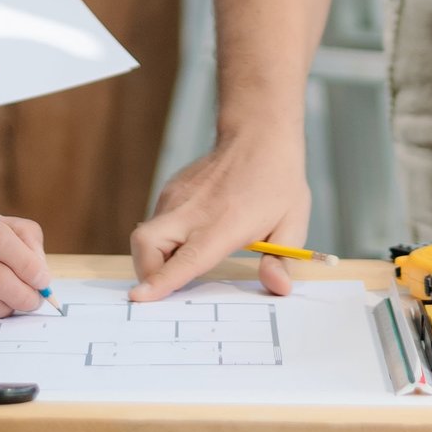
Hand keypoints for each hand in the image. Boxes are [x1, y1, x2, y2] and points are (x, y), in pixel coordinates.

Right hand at [130, 134, 312, 300]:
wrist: (259, 133)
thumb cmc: (278, 180)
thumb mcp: (292, 223)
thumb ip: (281, 261)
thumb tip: (278, 288)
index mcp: (223, 224)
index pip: (185, 258)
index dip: (161, 281)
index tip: (139, 298)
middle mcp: (193, 210)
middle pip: (146, 245)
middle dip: (146, 273)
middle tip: (166, 286)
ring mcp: (177, 196)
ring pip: (146, 235)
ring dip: (155, 257)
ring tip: (186, 259)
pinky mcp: (171, 189)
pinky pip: (156, 222)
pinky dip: (162, 240)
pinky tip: (190, 236)